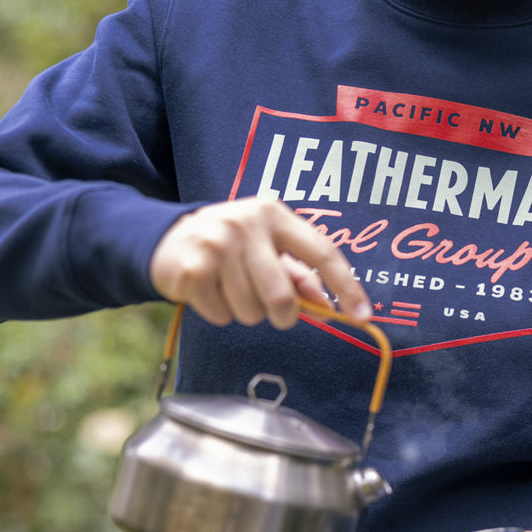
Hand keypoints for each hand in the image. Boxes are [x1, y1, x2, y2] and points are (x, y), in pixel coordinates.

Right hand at [150, 197, 370, 329]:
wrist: (167, 239)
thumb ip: (299, 275)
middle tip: (268, 309)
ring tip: (231, 290)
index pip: (323, 252)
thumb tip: (329, 307)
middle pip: (283, 296)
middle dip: (281, 315)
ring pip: (251, 311)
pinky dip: (219, 314)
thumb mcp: (267, 248)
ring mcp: (217, 244)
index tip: (363, 316)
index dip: (346, 287)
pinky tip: (210, 292)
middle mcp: (247, 223)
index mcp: (274, 214)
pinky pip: (221, 315)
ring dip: (246, 313)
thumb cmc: (231, 247)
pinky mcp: (192, 268)